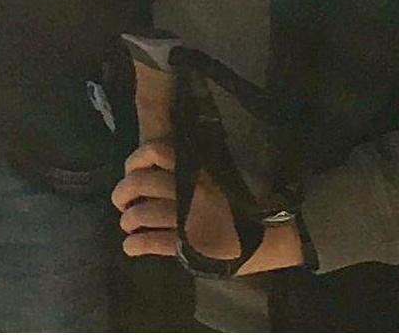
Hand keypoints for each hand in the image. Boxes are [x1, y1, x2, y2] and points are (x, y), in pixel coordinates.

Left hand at [111, 141, 301, 273]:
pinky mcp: (189, 246)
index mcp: (196, 167)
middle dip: (123, 193)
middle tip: (121, 201)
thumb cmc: (255, 197)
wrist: (276, 231)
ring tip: (127, 224)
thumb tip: (174, 160)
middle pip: (140, 184)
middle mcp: (186, 189)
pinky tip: (130, 246)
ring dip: (129, 220)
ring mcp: (185, 219)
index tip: (132, 168)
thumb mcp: (227, 169)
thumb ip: (201, 164)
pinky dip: (136, 244)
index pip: (156, 152)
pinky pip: (153, 243)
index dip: (136, 159)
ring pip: (142, 214)